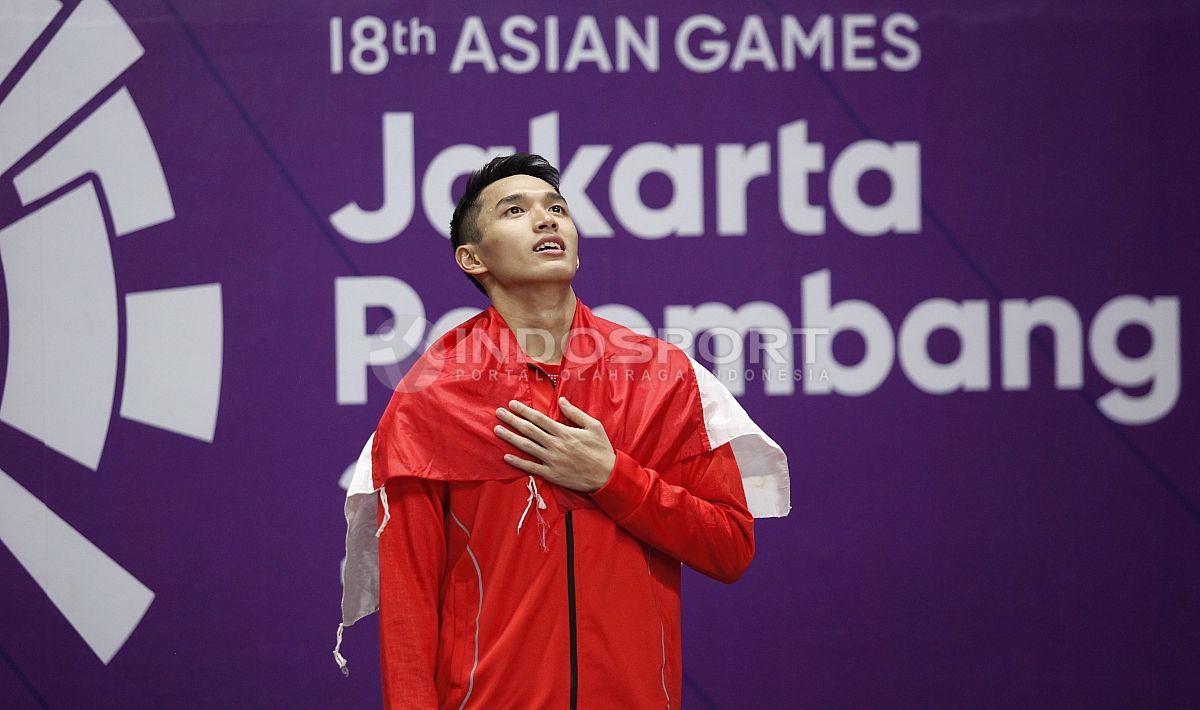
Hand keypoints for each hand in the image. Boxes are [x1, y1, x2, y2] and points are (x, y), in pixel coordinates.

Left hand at [494, 397, 615, 492]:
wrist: (606, 476)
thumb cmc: (601, 450)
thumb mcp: (593, 426)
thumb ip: (575, 413)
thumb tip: (561, 400)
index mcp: (564, 432)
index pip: (539, 419)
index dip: (524, 411)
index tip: (512, 404)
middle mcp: (555, 445)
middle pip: (529, 430)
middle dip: (512, 420)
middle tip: (498, 413)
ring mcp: (552, 460)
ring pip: (526, 447)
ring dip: (510, 438)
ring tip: (498, 430)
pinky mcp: (552, 474)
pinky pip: (531, 467)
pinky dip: (518, 462)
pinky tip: (506, 457)